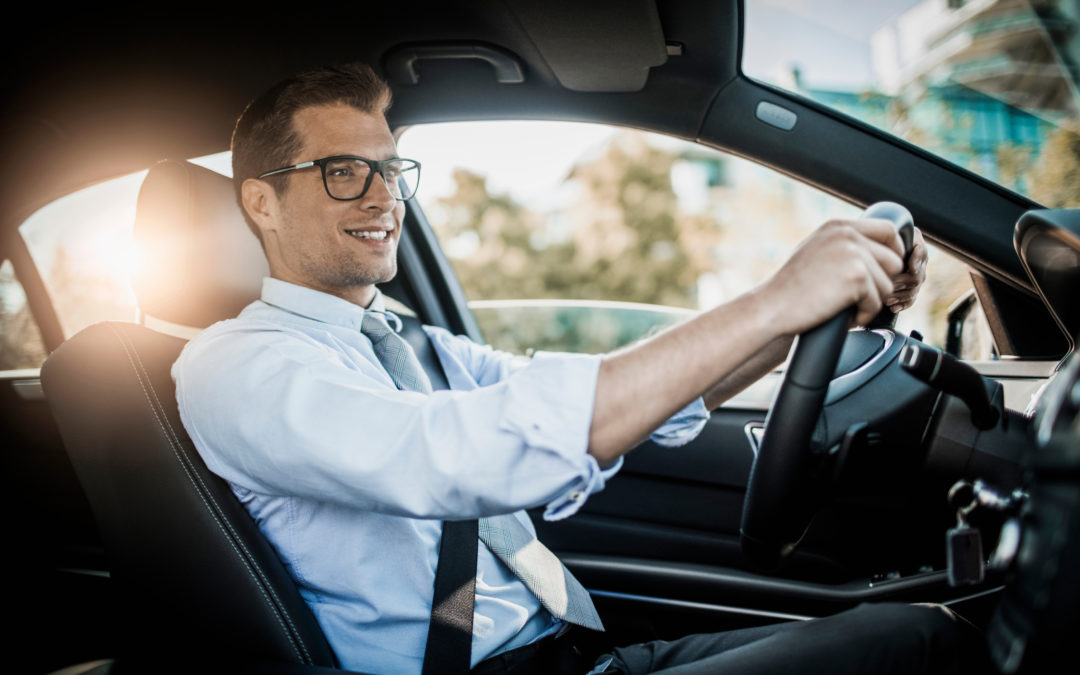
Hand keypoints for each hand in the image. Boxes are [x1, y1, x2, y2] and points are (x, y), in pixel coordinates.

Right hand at [760, 217, 903, 334]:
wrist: (772, 307)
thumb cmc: (790, 289)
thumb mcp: (816, 252)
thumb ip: (842, 245)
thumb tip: (876, 252)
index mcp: (838, 226)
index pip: (888, 229)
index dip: (893, 252)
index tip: (885, 271)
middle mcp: (847, 234)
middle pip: (894, 259)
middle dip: (883, 282)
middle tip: (862, 297)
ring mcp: (853, 253)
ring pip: (888, 284)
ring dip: (872, 301)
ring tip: (846, 307)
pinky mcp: (857, 276)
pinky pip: (877, 301)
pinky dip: (863, 315)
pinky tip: (843, 316)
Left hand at [884, 227, 927, 312]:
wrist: (883, 245)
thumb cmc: (887, 237)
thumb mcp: (894, 232)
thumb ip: (902, 239)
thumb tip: (909, 263)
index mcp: (918, 250)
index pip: (921, 257)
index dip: (915, 264)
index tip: (909, 268)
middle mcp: (920, 265)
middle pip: (915, 279)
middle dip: (901, 284)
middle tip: (888, 286)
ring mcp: (916, 279)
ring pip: (912, 291)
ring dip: (900, 296)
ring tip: (886, 300)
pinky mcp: (910, 289)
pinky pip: (910, 300)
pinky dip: (902, 305)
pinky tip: (893, 308)